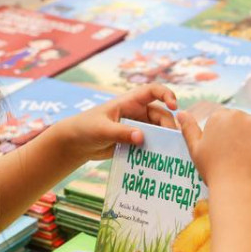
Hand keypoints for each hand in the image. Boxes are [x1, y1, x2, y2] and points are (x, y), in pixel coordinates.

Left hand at [50, 84, 178, 161]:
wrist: (75, 144)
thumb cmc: (85, 128)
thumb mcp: (102, 129)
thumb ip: (121, 133)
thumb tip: (141, 138)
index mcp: (129, 102)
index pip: (152, 91)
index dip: (166, 94)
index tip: (175, 106)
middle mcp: (137, 113)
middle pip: (161, 115)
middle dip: (168, 126)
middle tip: (172, 142)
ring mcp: (137, 127)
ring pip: (158, 132)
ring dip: (164, 141)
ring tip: (170, 153)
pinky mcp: (135, 142)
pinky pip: (151, 145)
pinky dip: (156, 151)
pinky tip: (160, 161)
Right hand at [179, 108, 250, 189]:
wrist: (236, 187)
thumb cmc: (213, 170)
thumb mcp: (195, 149)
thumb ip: (189, 129)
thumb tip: (180, 112)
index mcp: (218, 117)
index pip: (227, 118)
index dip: (229, 135)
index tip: (229, 149)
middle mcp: (237, 115)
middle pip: (244, 119)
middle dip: (243, 133)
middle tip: (241, 154)